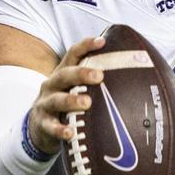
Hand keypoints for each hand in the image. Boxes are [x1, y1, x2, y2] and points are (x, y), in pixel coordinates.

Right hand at [28, 36, 105, 154]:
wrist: (39, 127)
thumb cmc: (67, 103)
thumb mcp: (76, 88)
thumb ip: (96, 83)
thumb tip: (134, 78)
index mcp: (63, 73)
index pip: (73, 54)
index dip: (86, 46)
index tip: (102, 41)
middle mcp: (52, 85)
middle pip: (64, 74)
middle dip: (81, 74)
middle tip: (99, 76)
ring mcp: (45, 104)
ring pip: (57, 99)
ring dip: (71, 100)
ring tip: (87, 102)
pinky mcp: (42, 123)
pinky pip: (50, 126)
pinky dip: (60, 130)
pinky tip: (70, 132)